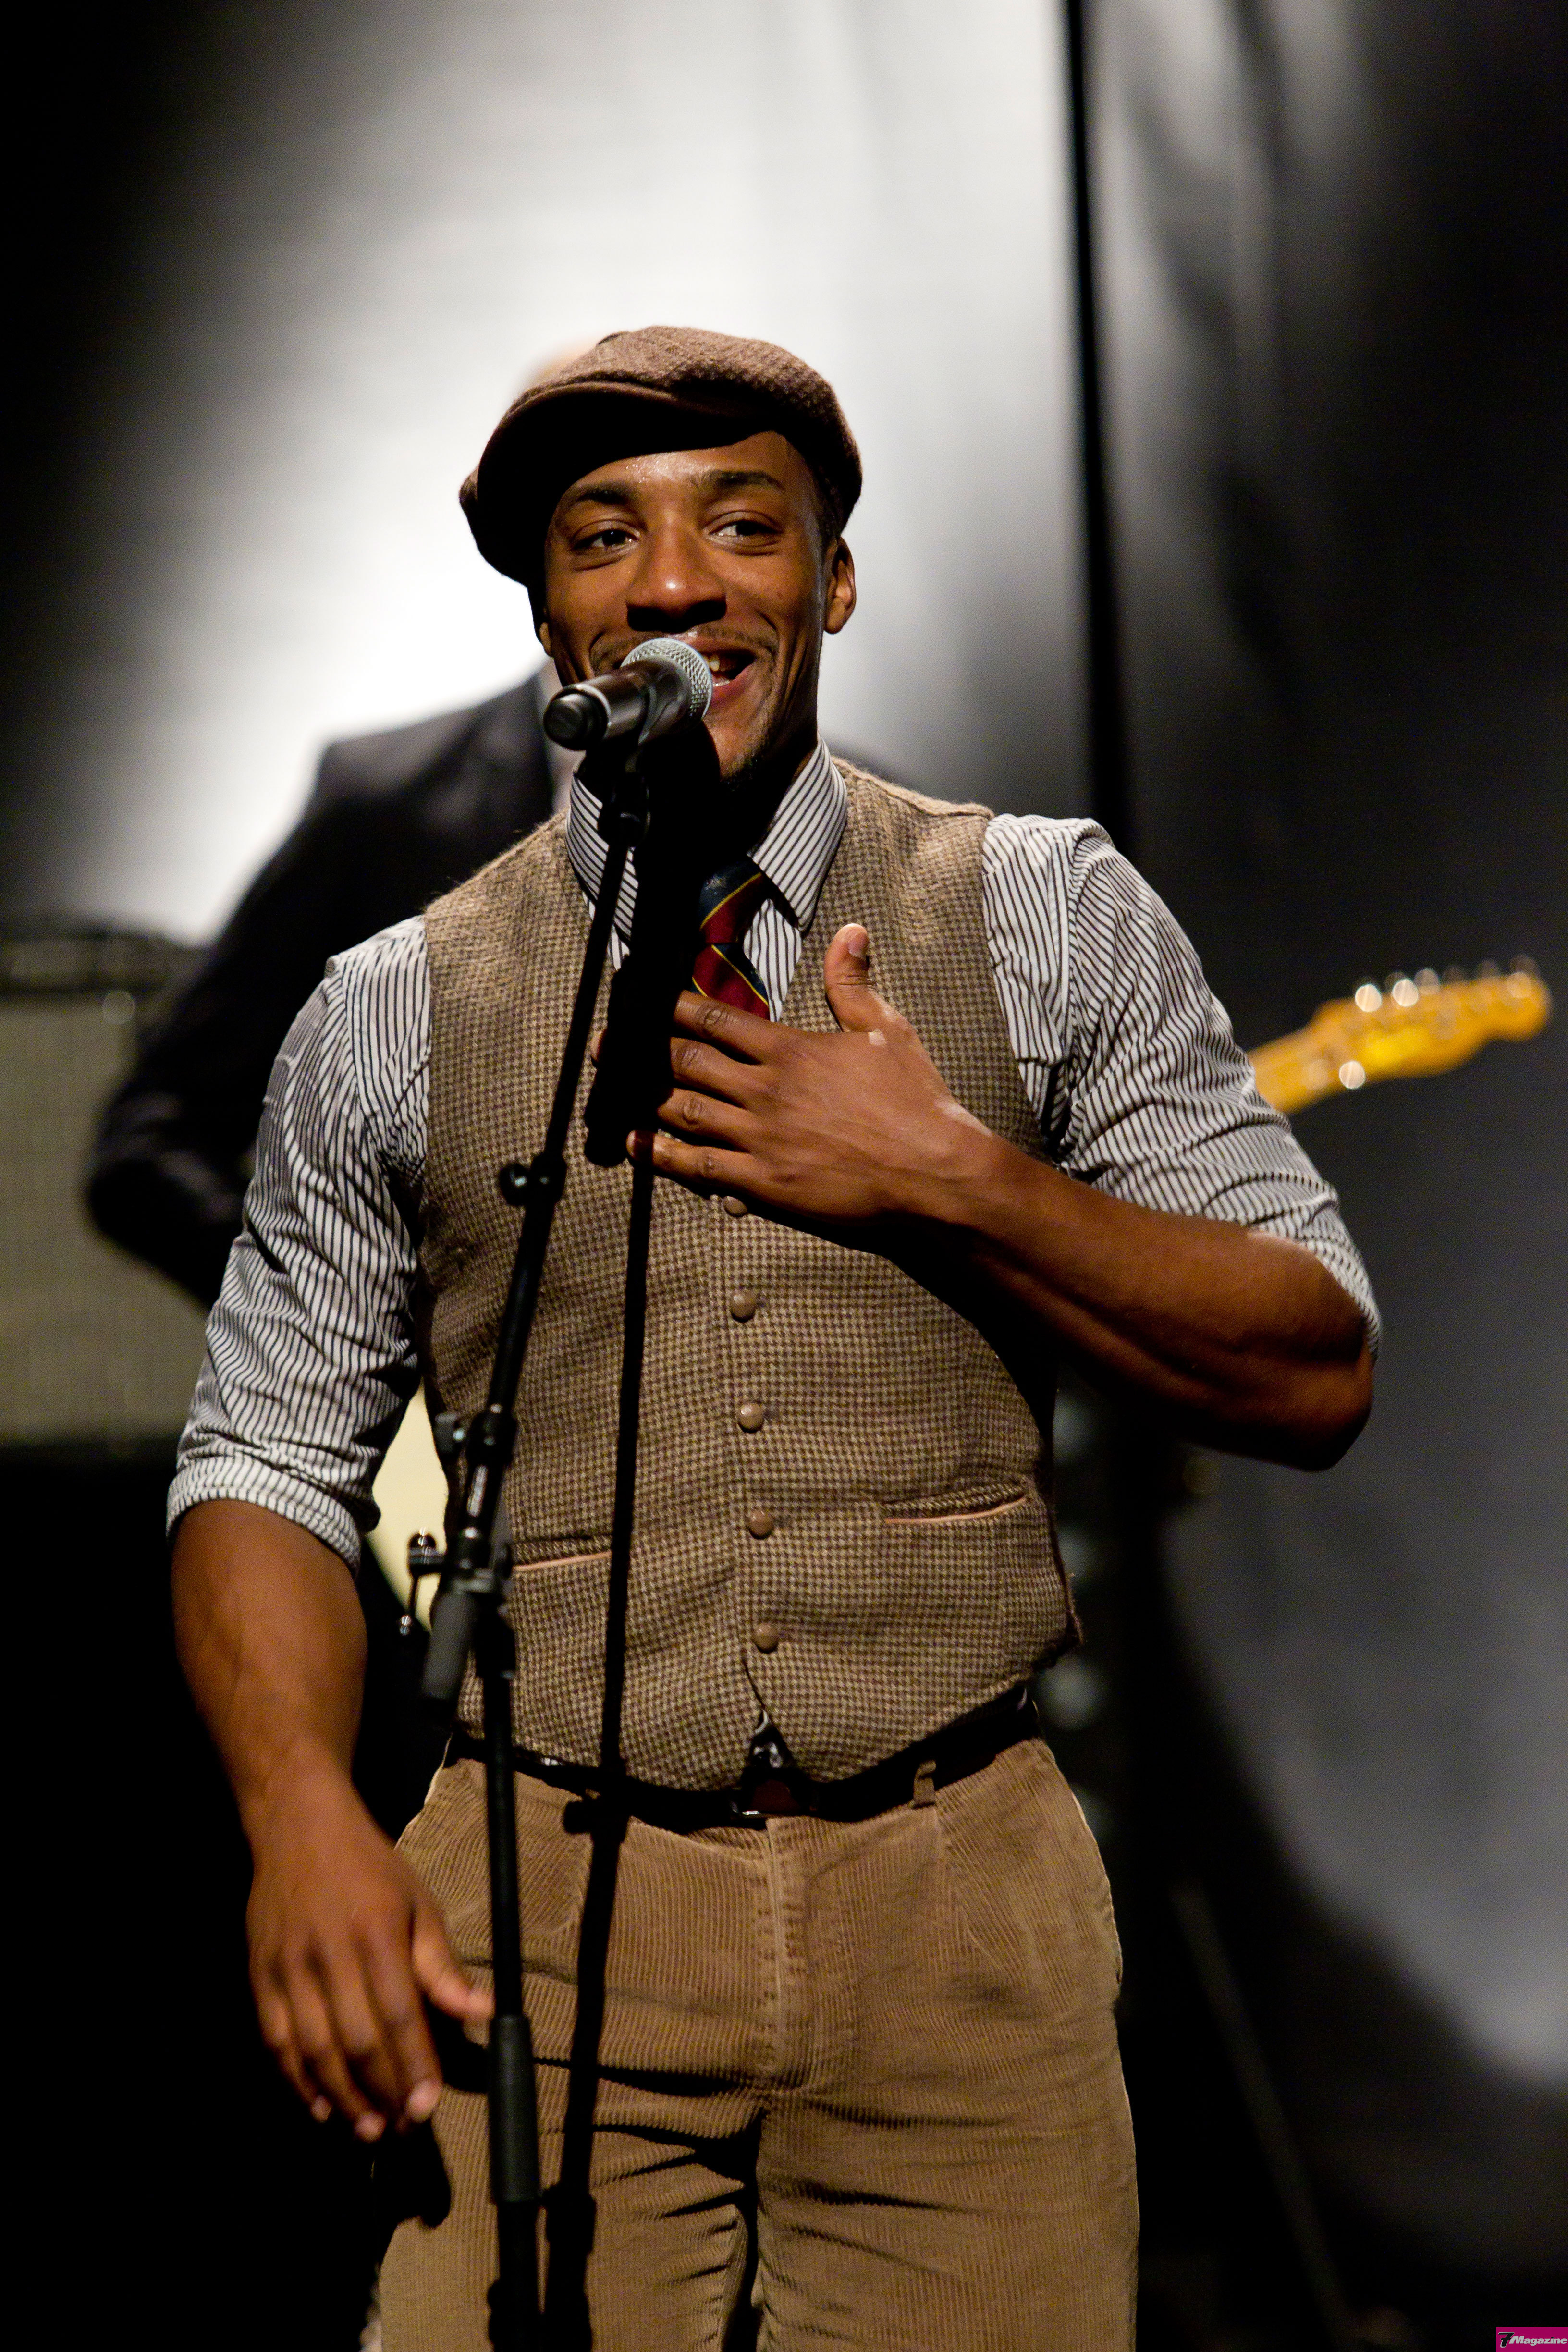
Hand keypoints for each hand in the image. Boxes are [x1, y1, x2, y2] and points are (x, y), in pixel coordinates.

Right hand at [245, 1755, 490, 2140]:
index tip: (428, 2106)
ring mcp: (289, 1967)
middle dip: (382, 2092)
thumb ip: (442, 1964)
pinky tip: (321, 2106)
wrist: (297, 1827)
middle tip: (402, 2127)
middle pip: (356, 2040)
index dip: (413, 2065)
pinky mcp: (260, 1976)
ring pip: (313, 2050)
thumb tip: (482, 2010)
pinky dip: (297, 2081)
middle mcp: (330, 1954)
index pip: (398, 2013)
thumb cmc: (369, 1867)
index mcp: (377, 1933)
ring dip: (342, 2097)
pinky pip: (276, 2042)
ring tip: (369, 2129)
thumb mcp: (418, 1902)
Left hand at [640, 923, 997, 1228]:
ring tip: (615, 1087)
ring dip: (644, 1097)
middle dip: (642, 1050)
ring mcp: (759, 1137)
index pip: (715, 1018)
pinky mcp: (762, 1182)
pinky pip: (697, 1166)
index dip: (672, 1006)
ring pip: (683, 1110)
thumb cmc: (915, 1102)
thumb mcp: (886, 1031)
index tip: (643, 998)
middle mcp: (764, 1089)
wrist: (933, 1172)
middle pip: (686, 1061)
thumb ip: (852, 983)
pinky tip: (636, 1145)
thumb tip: (849, 931)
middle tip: (611, 1043)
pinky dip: (661, 1154)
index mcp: (789, 1049)